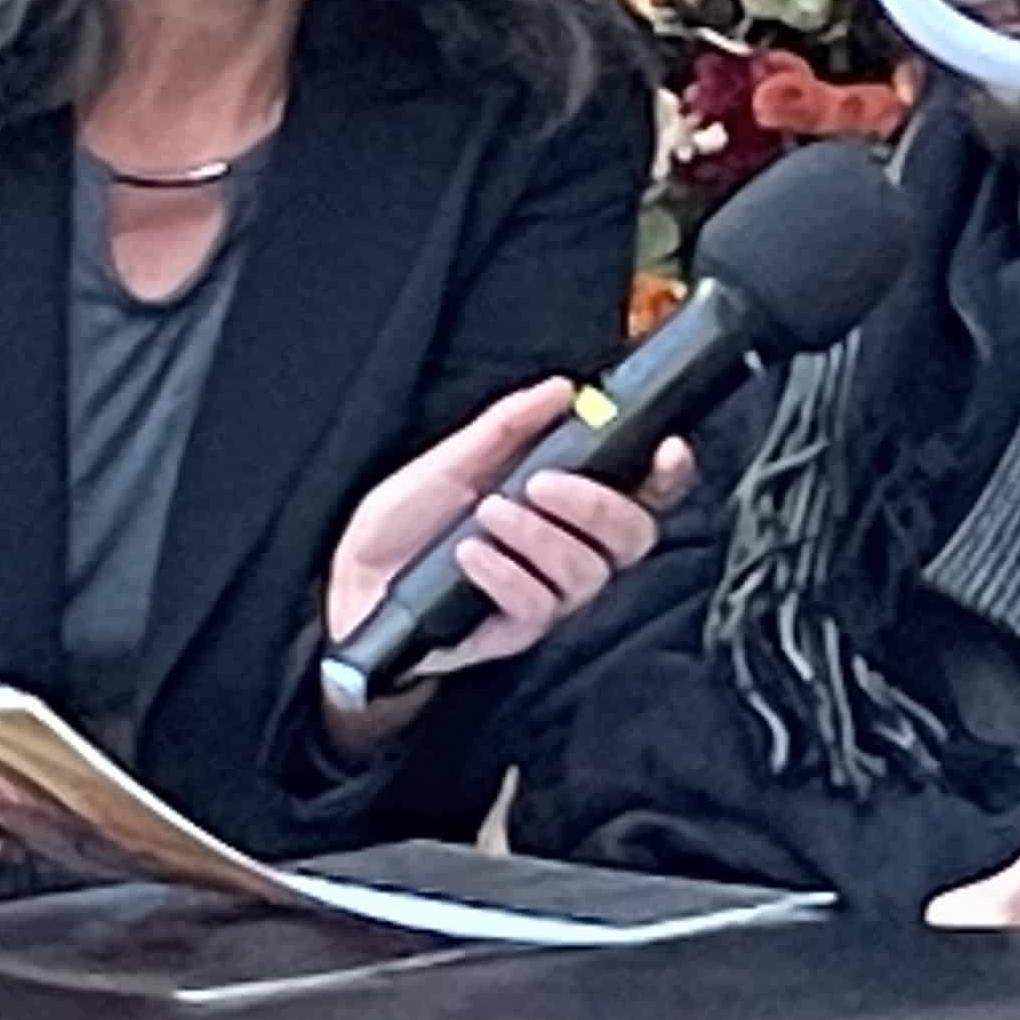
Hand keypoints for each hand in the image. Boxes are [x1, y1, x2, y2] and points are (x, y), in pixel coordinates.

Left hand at [324, 379, 693, 678]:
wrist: (352, 583)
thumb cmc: (406, 523)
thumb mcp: (451, 460)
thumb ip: (508, 426)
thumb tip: (562, 389)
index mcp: (568, 506)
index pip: (643, 494)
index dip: (668, 475)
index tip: (667, 449)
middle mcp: (572, 551)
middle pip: (634, 537)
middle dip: (596, 504)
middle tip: (543, 482)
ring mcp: (549, 594)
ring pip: (587, 573)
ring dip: (539, 537)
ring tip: (488, 512)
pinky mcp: (517, 631)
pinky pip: (538, 606)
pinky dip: (506, 573)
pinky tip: (468, 554)